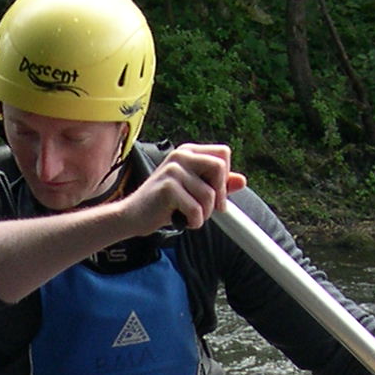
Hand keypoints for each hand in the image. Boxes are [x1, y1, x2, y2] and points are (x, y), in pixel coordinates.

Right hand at [115, 142, 246, 235]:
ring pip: (209, 194)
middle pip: (219, 168)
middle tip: (209, 209)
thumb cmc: (164, 204)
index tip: (216, 194)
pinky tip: (182, 221)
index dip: (224, 176)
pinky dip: (194, 222)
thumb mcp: (194, 191)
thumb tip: (242, 180)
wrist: (132, 216)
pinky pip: (196, 209)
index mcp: (188, 152)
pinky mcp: (167, 188)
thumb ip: (217, 185)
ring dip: (204, 213)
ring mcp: (173, 170)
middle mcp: (180, 156)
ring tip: (189, 215)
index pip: (223, 154)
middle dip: (219, 195)